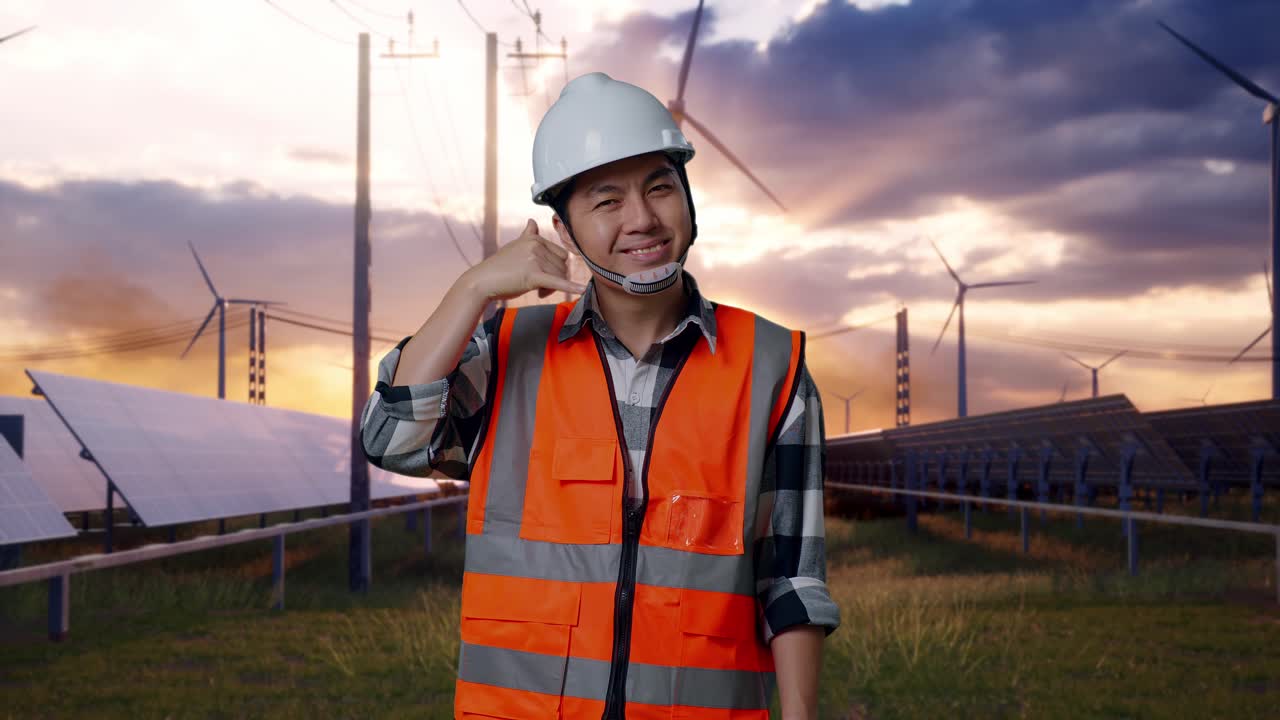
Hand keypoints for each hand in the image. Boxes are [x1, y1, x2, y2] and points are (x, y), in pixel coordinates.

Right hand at [462, 219, 586, 301]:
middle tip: (538, 286)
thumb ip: (528, 235)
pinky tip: (582, 290)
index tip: (542, 275)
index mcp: (534, 238)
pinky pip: (557, 282)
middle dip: (554, 279)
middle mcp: (536, 245)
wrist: (481, 281)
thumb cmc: (499, 267)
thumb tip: (532, 221)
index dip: (555, 268)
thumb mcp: (515, 246)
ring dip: (550, 287)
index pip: (561, 255)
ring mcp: (535, 259)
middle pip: (562, 267)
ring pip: (560, 277)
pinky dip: (571, 288)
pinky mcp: (533, 275)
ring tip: (535, 290)